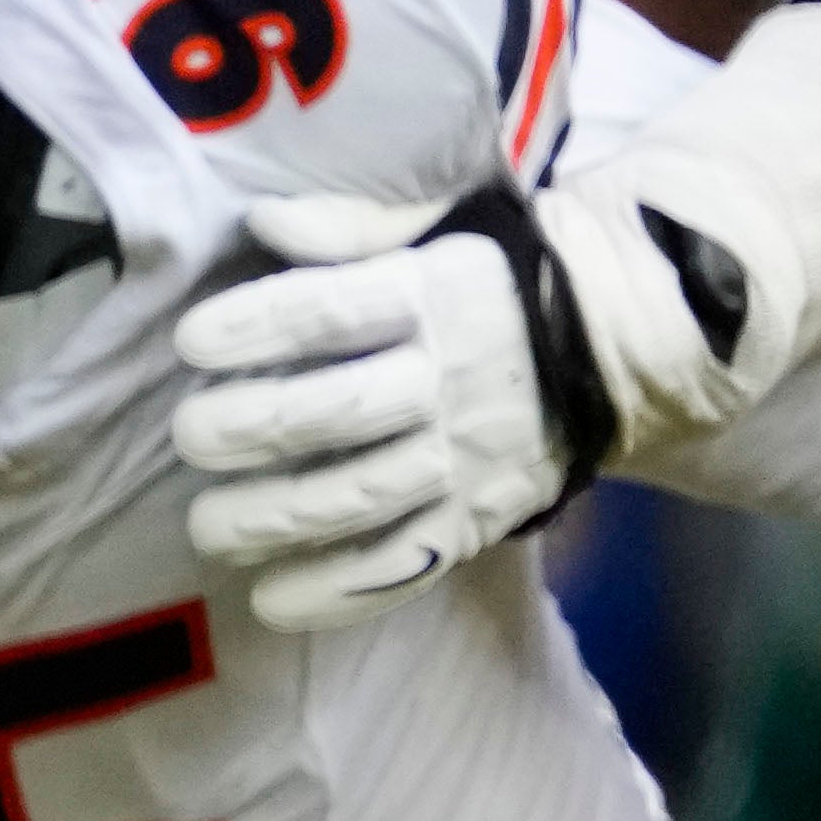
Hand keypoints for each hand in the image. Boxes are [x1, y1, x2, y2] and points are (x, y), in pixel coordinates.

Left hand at [167, 190, 573, 630]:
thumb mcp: (440, 235)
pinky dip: (340, 591)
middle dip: (253, 427)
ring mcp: (469, 454)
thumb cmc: (502, 280)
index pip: (333, 311)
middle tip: (190, 437)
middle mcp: (451, 379)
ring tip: (209, 529)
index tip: (191, 341)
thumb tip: (263, 218)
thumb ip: (352, 233)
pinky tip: (272, 601)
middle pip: (339, 410)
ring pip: (363, 496)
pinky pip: (410, 561)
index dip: (257, 326)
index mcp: (434, 297)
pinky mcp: (483, 515)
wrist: (630, 337)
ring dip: (276, 520)